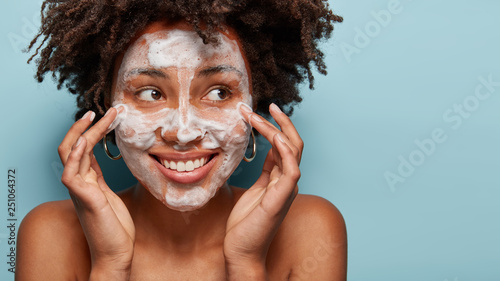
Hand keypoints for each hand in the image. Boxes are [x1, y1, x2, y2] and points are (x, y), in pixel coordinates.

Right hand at [58, 108, 134, 278]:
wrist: (116, 252)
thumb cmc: (115, 227)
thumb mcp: (110, 196)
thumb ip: (102, 179)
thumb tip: (104, 163)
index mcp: (87, 181)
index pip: (84, 149)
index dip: (93, 131)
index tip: (109, 116)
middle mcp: (79, 182)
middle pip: (74, 146)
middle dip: (87, 126)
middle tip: (107, 110)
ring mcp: (79, 189)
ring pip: (71, 153)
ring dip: (84, 132)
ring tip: (98, 116)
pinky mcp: (83, 198)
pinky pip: (71, 172)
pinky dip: (75, 155)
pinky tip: (84, 141)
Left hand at [224, 103, 302, 276]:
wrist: (241, 250)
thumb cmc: (245, 224)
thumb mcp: (253, 190)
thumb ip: (264, 172)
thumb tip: (263, 152)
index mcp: (279, 179)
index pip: (283, 146)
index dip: (273, 127)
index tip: (259, 112)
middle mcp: (286, 181)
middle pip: (292, 143)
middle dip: (281, 122)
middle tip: (267, 104)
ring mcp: (287, 188)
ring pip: (292, 150)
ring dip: (277, 130)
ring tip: (259, 115)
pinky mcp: (282, 197)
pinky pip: (291, 169)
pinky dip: (286, 151)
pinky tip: (275, 137)